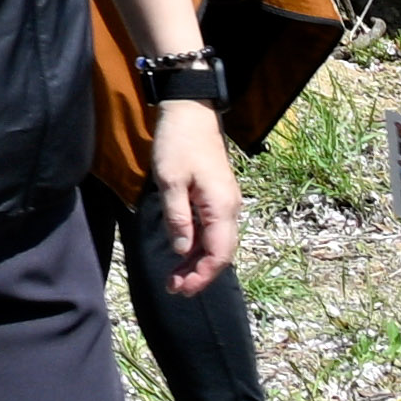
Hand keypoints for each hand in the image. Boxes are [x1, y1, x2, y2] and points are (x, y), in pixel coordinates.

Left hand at [142, 98, 242, 293]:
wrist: (191, 110)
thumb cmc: (178, 142)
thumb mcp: (169, 180)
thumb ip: (177, 217)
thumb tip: (182, 251)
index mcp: (221, 207)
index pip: (218, 254)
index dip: (202, 276)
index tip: (182, 289)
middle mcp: (230, 208)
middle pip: (220, 252)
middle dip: (199, 274)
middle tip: (174, 288)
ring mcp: (225, 202)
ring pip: (217, 242)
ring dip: (198, 261)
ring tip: (175, 277)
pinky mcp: (217, 197)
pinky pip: (212, 229)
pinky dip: (198, 245)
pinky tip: (183, 252)